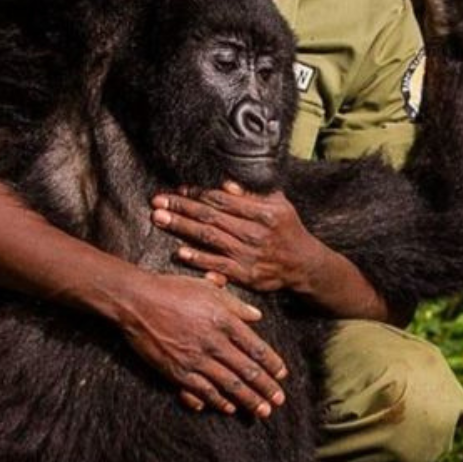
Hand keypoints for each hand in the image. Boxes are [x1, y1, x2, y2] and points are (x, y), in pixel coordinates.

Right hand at [115, 269, 287, 417]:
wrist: (137, 301)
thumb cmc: (173, 289)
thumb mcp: (208, 288)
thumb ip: (235, 304)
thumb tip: (257, 316)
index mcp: (224, 320)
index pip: (256, 347)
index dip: (272, 363)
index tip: (283, 375)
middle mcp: (213, 342)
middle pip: (247, 371)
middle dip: (265, 388)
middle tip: (279, 402)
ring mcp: (195, 359)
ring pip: (229, 385)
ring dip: (248, 401)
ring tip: (261, 412)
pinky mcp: (177, 372)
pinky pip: (202, 391)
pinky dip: (218, 402)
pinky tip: (229, 408)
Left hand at [151, 182, 325, 292]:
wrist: (305, 265)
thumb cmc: (289, 230)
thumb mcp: (279, 204)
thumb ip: (252, 195)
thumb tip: (226, 186)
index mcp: (263, 212)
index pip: (224, 200)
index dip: (199, 194)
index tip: (178, 190)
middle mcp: (255, 232)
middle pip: (212, 217)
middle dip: (182, 207)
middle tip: (158, 201)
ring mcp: (250, 254)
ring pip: (210, 238)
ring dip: (182, 228)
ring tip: (160, 219)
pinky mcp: (246, 275)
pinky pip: (218, 265)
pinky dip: (198, 258)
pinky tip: (180, 251)